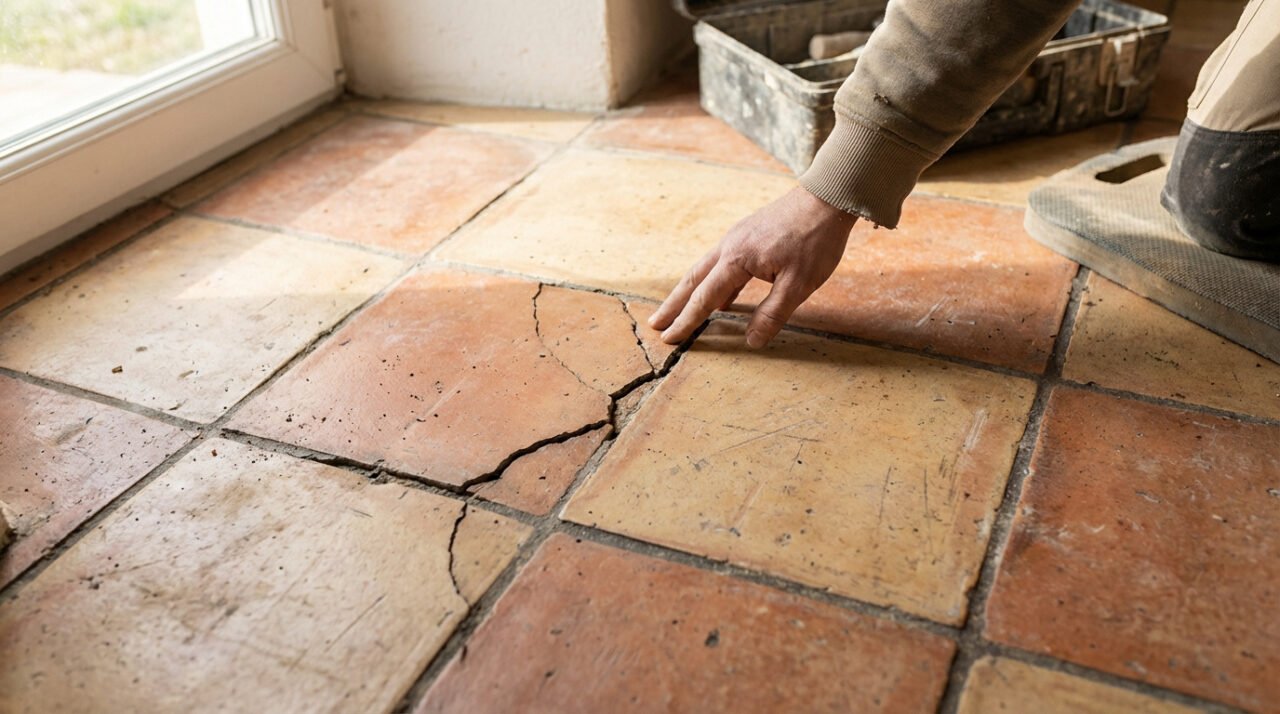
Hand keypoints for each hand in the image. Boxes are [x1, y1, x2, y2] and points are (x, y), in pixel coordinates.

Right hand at [649, 187, 856, 347]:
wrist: (826, 198)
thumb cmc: (815, 240)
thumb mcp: (799, 284)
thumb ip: (773, 313)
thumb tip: (751, 341)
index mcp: (737, 259)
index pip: (704, 298)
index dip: (687, 321)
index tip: (670, 338)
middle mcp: (729, 246)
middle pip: (692, 280)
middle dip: (673, 305)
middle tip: (655, 324)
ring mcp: (736, 238)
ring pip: (704, 269)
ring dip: (688, 292)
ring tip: (676, 311)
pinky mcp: (746, 235)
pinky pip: (720, 263)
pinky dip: (711, 282)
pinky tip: (719, 297)